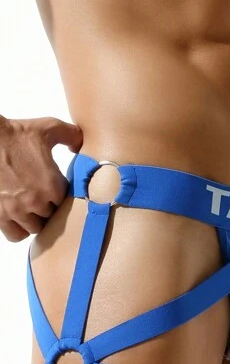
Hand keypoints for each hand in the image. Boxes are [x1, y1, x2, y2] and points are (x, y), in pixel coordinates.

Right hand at [0, 115, 82, 241]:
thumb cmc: (16, 133)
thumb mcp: (48, 128)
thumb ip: (71, 135)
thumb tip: (81, 144)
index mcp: (52, 184)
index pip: (67, 202)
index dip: (61, 196)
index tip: (56, 189)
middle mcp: (36, 201)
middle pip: (52, 217)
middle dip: (49, 208)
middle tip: (44, 198)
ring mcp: (17, 210)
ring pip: (35, 228)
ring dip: (36, 220)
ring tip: (32, 209)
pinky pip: (15, 235)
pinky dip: (19, 230)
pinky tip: (19, 219)